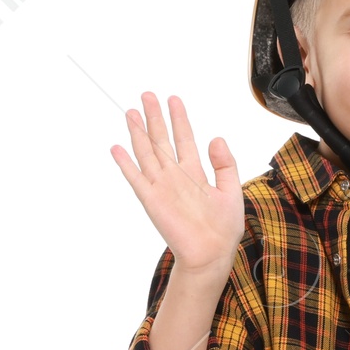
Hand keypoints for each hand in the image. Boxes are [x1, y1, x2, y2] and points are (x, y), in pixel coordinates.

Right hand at [110, 92, 244, 277]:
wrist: (211, 254)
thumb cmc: (223, 229)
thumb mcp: (232, 191)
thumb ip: (225, 165)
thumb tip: (216, 138)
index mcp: (196, 173)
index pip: (184, 139)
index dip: (179, 119)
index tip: (173, 99)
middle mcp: (176, 176)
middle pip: (162, 140)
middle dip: (154, 117)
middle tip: (147, 94)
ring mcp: (162, 186)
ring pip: (147, 153)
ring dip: (138, 133)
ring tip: (131, 112)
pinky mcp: (151, 200)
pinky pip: (136, 178)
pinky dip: (126, 163)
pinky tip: (117, 147)